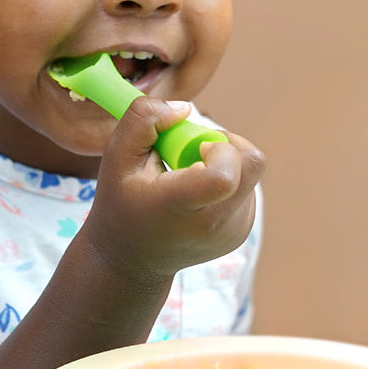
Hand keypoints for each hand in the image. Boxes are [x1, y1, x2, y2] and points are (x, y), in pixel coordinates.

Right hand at [81, 96, 264, 281]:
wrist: (133, 260)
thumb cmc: (121, 204)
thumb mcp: (114, 158)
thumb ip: (142, 120)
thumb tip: (185, 108)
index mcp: (178, 207)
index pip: (224, 176)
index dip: (217, 147)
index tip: (195, 147)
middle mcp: (214, 224)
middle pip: (252, 164)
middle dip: (226, 144)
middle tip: (193, 153)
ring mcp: (234, 230)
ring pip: (252, 170)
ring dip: (224, 160)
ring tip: (188, 177)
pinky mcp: (244, 229)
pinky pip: (249, 184)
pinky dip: (227, 177)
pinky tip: (198, 192)